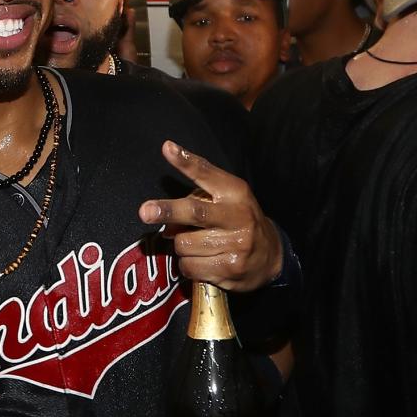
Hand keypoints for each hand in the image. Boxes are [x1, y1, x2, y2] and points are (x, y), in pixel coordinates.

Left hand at [138, 141, 283, 291]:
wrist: (270, 255)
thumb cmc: (237, 221)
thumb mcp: (225, 201)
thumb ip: (195, 201)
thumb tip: (162, 222)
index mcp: (235, 192)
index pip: (207, 174)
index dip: (186, 162)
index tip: (168, 149)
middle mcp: (237, 216)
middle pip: (194, 212)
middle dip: (168, 211)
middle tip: (146, 211)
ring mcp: (235, 244)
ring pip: (184, 244)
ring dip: (182, 246)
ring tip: (199, 245)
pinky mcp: (230, 268)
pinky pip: (189, 266)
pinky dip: (188, 265)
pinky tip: (203, 261)